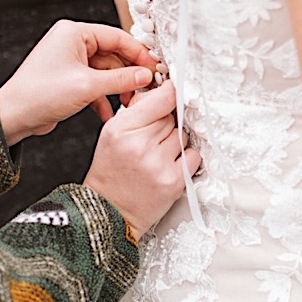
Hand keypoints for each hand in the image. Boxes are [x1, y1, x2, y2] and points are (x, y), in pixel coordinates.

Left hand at [0, 20, 157, 145]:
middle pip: (114, 55)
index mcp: (74, 33)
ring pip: (107, 71)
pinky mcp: (70, 79)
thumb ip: (121, 80)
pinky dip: (104, 97)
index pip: (117, 37)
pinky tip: (110, 112)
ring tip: (129, 103)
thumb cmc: (38, 94)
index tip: (153, 68)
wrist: (13, 116)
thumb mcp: (87, 86)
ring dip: (118, 88)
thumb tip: (144, 75)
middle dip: (129, 74)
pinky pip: (96, 84)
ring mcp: (71, 62)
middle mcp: (72, 43)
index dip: (138, 54)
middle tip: (145, 88)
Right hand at [83, 81, 200, 232]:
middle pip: (172, 117)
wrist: (108, 211)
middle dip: (166, 124)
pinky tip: (170, 165)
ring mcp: (158, 164)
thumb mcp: (111, 134)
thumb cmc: (110, 173)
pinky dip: (186, 158)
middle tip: (152, 139)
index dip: (171, 93)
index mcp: (121, 129)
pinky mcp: (174, 181)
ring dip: (175, 142)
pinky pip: (193, 156)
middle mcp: (140, 145)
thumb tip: (165, 93)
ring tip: (157, 155)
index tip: (176, 90)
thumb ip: (136, 112)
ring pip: (183, 135)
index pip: (161, 99)